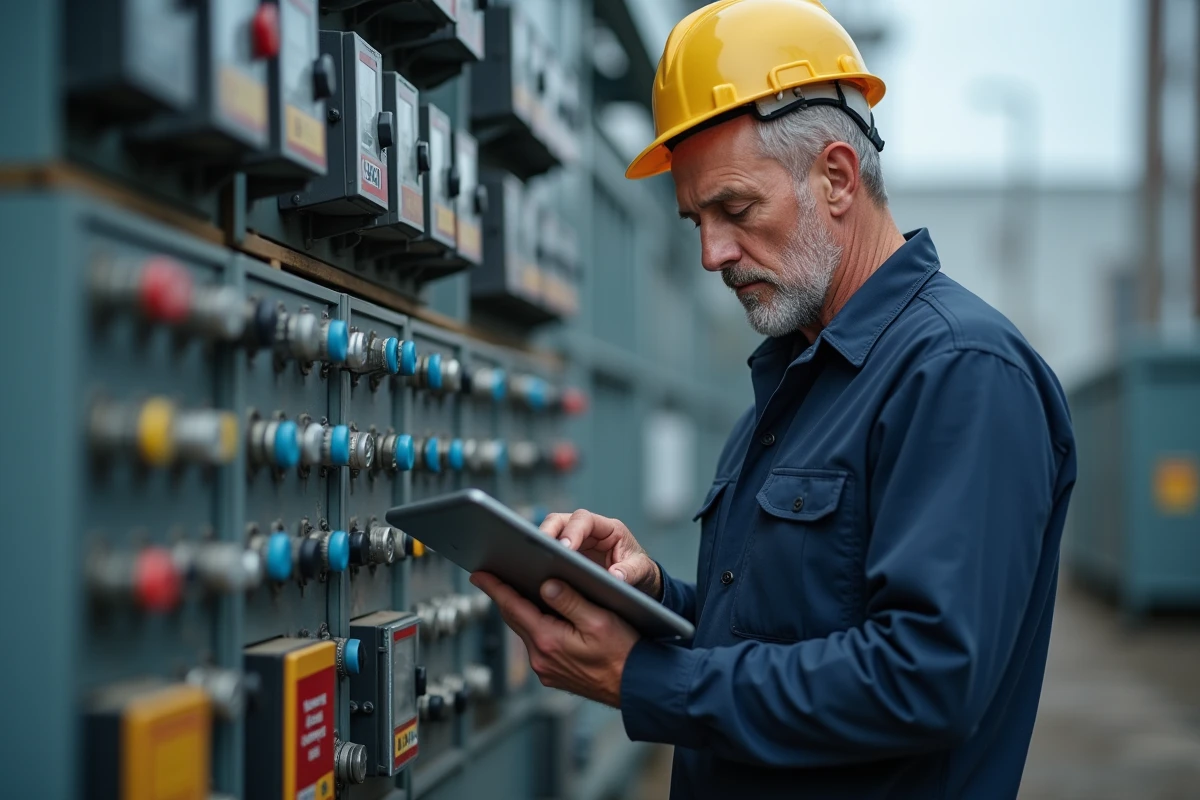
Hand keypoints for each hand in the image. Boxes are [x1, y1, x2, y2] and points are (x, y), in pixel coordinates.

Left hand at [469, 572, 638, 706]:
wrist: (638, 688)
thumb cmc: (624, 653)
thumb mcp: (599, 620)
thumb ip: (570, 601)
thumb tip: (546, 584)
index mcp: (549, 640)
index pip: (513, 607)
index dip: (494, 588)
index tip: (478, 574)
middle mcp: (541, 658)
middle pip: (515, 619)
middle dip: (503, 597)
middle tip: (491, 577)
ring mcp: (546, 669)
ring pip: (526, 631)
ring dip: (520, 611)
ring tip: (516, 591)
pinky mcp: (554, 674)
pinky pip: (537, 644)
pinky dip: (534, 627)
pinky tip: (541, 616)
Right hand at [539, 510, 662, 599]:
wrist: (637, 579)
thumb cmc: (639, 570)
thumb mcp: (641, 571)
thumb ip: (630, 572)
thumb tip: (615, 577)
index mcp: (607, 529)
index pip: (585, 520)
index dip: (573, 531)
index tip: (564, 547)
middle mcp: (587, 531)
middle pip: (560, 521)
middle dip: (547, 533)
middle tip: (537, 550)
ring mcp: (574, 541)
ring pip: (549, 534)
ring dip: (538, 545)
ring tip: (527, 561)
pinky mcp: (565, 555)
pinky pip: (547, 551)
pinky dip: (538, 558)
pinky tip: (529, 573)